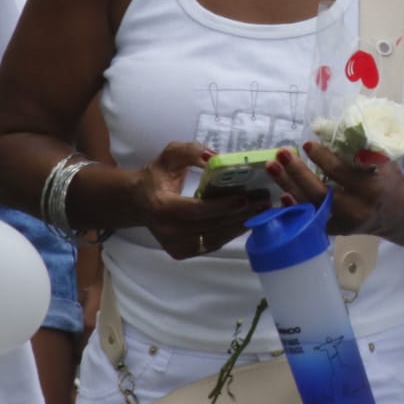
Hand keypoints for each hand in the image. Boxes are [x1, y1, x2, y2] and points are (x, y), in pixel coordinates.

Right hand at [134, 142, 269, 259]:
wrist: (140, 203)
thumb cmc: (157, 176)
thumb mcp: (170, 155)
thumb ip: (191, 151)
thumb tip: (215, 157)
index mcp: (161, 206)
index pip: (195, 210)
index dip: (221, 206)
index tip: (244, 198)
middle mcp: (167, 231)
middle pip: (209, 226)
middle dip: (239, 214)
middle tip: (263, 202)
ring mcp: (175, 246)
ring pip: (214, 239)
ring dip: (240, 225)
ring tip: (261, 211)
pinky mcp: (183, 252)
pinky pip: (212, 244)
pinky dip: (231, 233)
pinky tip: (247, 220)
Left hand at [271, 144, 403, 236]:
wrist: (395, 215)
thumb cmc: (388, 182)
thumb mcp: (384, 163)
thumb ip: (362, 151)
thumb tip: (330, 132)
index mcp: (371, 189)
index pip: (341, 174)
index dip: (322, 159)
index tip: (306, 144)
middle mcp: (355, 210)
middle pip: (320, 193)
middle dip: (298, 173)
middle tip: (282, 154)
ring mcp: (342, 224)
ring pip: (310, 206)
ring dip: (288, 186)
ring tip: (272, 167)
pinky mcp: (333, 231)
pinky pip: (309, 219)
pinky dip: (294, 206)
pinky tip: (281, 192)